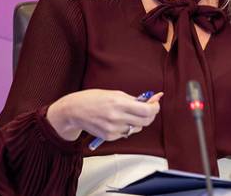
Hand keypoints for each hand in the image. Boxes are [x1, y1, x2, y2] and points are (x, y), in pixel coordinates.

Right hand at [47, 89, 162, 140]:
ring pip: (137, 128)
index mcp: (118, 103)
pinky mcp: (109, 137)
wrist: (74, 110)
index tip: (156, 104)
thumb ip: (133, 99)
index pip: (146, 110)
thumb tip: (151, 100)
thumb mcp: (114, 93)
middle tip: (148, 109)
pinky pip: (126, 133)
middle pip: (145, 121)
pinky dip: (126, 127)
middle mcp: (116, 117)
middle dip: (150, 115)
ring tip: (127, 114)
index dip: (155, 108)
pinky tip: (117, 121)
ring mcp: (113, 129)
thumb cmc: (93, 98)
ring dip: (137, 122)